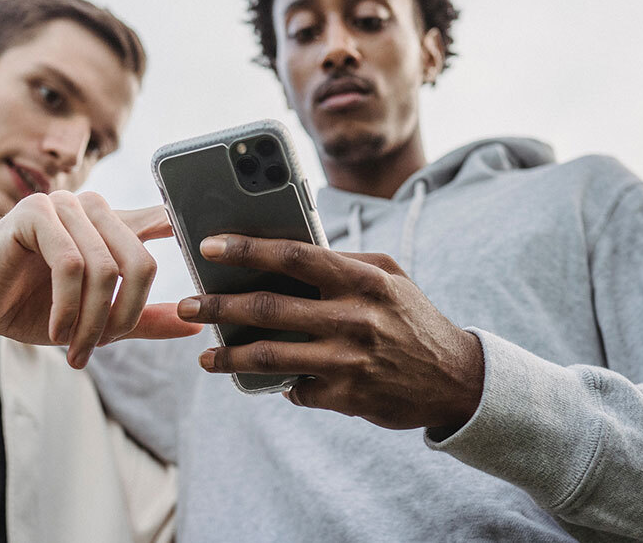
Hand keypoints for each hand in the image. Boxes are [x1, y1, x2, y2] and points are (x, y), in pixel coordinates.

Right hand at [0, 193, 198, 368]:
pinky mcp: (33, 214)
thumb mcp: (94, 319)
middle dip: (124, 314)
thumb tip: (194, 324)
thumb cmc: (28, 309)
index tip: (211, 253)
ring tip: (74, 349)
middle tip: (101, 348)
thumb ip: (141, 319)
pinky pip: (71, 264)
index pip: (160, 221)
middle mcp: (90, 207)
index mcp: (110, 224)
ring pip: (104, 268)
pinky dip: (67, 307)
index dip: (186, 232)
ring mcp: (62, 205)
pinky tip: (55, 331)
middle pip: (139, 259)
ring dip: (91, 320)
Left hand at [177, 234, 483, 433]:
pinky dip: (275, 383)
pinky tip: (260, 378)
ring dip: (229, 356)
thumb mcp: (389, 276)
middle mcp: (354, 318)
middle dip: (219, 306)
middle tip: (187, 304)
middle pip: (269, 307)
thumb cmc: (412, 318)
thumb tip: (284, 251)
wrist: (455, 379)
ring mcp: (348, 360)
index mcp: (363, 279)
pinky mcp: (345, 396)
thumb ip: (342, 261)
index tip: (210, 246)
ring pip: (270, 356)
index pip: (295, 256)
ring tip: (205, 355)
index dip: (248, 249)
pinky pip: (294, 388)